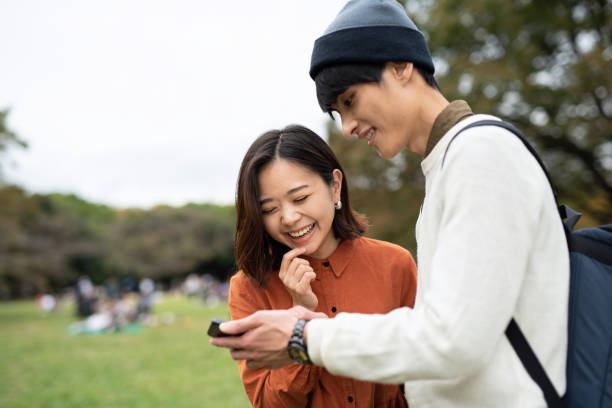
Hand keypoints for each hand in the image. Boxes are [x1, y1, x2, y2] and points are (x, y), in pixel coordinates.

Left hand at [210, 306, 326, 368]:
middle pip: (235, 354)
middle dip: (231, 347)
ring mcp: (264, 360)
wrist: (304, 337)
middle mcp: (254, 353)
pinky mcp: (275, 363)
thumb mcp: (259, 318)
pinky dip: (259, 358)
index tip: (212, 339)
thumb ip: (239, 324)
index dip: (218, 340)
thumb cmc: (282, 323)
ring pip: (248, 360)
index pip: (227, 342)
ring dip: (244, 354)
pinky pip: (261, 363)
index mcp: (248, 341)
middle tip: (232, 340)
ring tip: (247, 346)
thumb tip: (222, 328)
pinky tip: (263, 351)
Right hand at [278, 247, 317, 310]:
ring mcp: (292, 285)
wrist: (304, 305)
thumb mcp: (293, 276)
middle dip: (306, 263)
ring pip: (303, 267)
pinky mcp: (301, 289)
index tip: (304, 249)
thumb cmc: (301, 287)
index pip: (286, 258)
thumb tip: (299, 249)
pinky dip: (313, 275)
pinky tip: (312, 280)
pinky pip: (309, 274)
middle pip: (297, 261)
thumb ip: (293, 266)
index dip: (295, 251)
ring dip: (310, 270)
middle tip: (308, 270)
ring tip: (310, 276)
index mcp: (282, 275)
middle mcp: (285, 280)